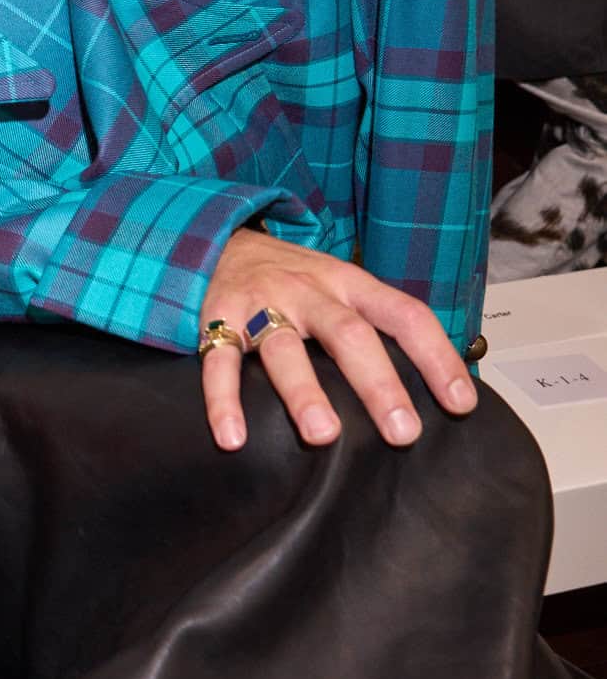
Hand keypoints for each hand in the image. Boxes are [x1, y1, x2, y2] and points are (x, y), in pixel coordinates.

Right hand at [199, 229, 477, 450]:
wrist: (221, 241)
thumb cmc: (295, 280)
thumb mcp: (342, 286)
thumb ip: (377, 325)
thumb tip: (434, 382)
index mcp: (349, 284)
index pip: (405, 315)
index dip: (436, 357)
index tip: (461, 404)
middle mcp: (309, 292)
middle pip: (349, 334)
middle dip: (378, 384)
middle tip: (404, 432)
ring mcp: (262, 304)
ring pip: (285, 348)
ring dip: (304, 392)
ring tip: (324, 436)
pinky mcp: (217, 320)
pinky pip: (218, 362)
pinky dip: (223, 401)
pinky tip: (233, 437)